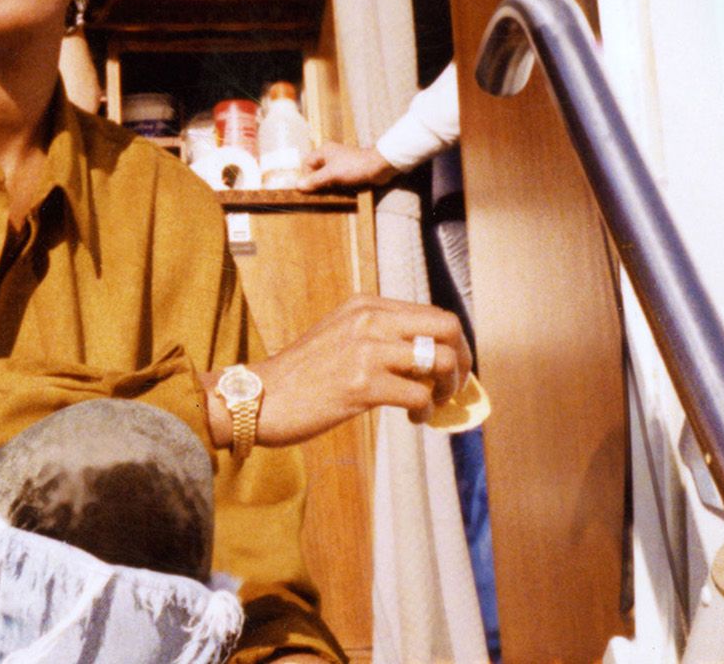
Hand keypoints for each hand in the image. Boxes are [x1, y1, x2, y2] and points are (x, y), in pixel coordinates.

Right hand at [205, 296, 470, 448]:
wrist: (260, 398)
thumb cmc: (300, 375)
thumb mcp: (340, 336)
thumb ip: (380, 337)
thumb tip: (430, 358)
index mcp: (366, 305)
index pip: (433, 313)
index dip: (454, 343)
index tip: (452, 368)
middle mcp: (369, 319)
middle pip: (447, 327)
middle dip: (463, 360)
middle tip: (455, 386)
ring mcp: (366, 349)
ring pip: (441, 361)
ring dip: (448, 389)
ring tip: (432, 404)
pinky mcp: (362, 384)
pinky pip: (419, 395)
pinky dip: (425, 412)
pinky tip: (412, 419)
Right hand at [299, 142, 396, 191]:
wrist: (379, 167)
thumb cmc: (354, 167)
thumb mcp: (331, 175)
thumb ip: (314, 181)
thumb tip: (297, 186)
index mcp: (324, 151)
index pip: (306, 164)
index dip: (307, 176)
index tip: (311, 188)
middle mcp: (330, 155)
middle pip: (316, 170)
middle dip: (317, 182)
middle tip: (320, 193)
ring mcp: (340, 162)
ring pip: (326, 176)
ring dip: (327, 186)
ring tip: (331, 193)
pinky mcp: (348, 170)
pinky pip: (336, 179)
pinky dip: (336, 186)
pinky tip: (340, 192)